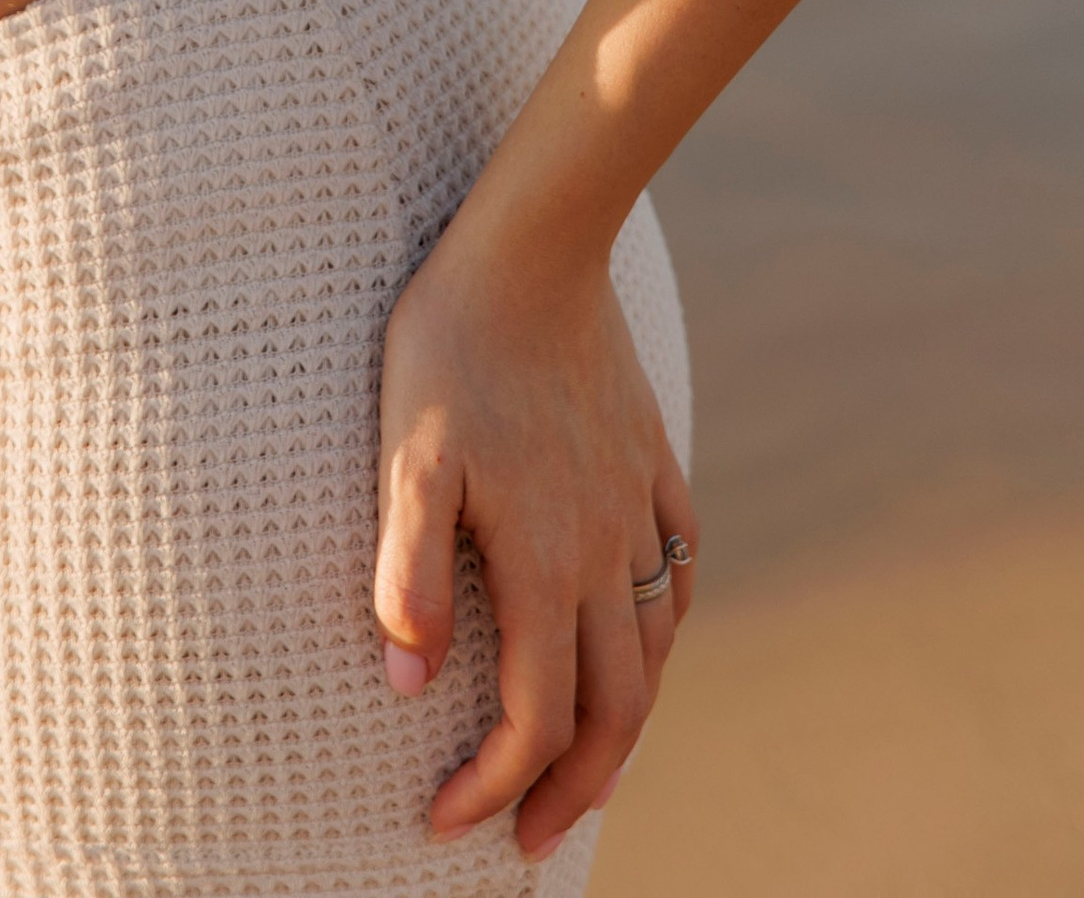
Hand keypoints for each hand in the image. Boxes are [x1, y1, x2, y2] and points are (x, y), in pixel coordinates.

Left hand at [372, 208, 696, 861]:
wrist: (533, 245)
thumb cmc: (450, 345)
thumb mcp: (403, 455)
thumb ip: (404, 568)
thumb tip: (402, 677)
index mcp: (543, 561)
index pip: (534, 716)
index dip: (493, 785)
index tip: (446, 822)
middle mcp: (605, 549)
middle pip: (614, 710)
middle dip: (574, 790)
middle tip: (532, 839)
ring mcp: (637, 506)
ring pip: (654, 649)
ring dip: (626, 724)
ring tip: (590, 762)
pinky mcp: (652, 461)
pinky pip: (680, 570)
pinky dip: (667, 626)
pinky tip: (647, 635)